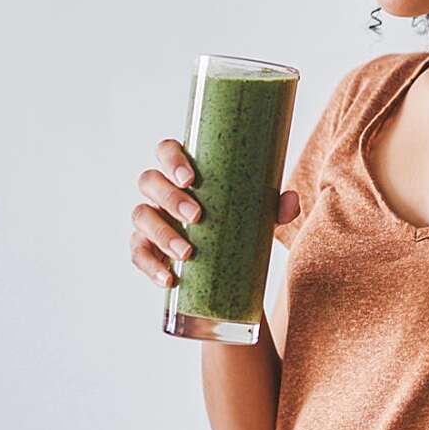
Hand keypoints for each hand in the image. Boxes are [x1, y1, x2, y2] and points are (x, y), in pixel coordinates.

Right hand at [130, 138, 302, 286]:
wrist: (224, 263)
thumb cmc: (236, 222)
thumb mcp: (257, 214)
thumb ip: (276, 207)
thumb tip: (291, 200)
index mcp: (184, 171)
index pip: (166, 150)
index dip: (172, 159)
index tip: (191, 179)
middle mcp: (161, 190)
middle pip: (149, 180)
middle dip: (170, 197)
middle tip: (197, 216)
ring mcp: (150, 218)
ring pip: (140, 216)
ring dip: (161, 233)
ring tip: (187, 253)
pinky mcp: (144, 247)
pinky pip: (137, 254)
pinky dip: (151, 266)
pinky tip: (168, 279)